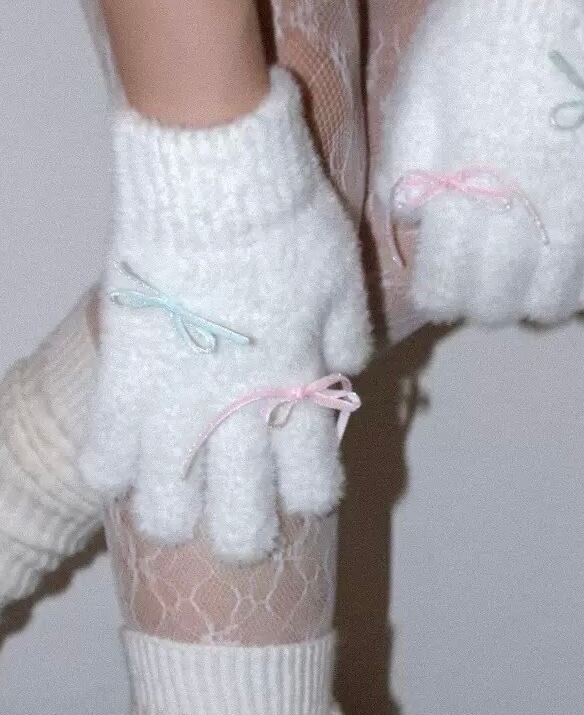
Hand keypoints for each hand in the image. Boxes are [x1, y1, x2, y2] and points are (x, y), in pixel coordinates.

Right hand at [80, 68, 370, 561]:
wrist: (219, 177)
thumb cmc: (292, 224)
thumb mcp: (344, 282)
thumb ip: (346, 338)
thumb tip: (343, 369)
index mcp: (299, 390)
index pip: (312, 479)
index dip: (313, 498)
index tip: (307, 495)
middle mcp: (240, 411)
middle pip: (239, 511)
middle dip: (244, 536)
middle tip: (240, 537)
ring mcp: (176, 398)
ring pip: (165, 498)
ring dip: (172, 517)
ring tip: (172, 515)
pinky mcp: (125, 372)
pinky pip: (106, 445)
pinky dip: (109, 470)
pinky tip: (115, 473)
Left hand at [378, 0, 583, 326]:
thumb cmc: (465, 42)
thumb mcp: (409, 104)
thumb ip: (402, 174)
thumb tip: (409, 225)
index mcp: (457, 199)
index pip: (444, 291)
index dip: (437, 295)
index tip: (438, 278)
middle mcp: (516, 220)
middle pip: (497, 306)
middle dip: (480, 301)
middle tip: (480, 273)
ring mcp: (575, 213)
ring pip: (554, 306)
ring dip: (533, 301)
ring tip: (528, 273)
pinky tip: (576, 268)